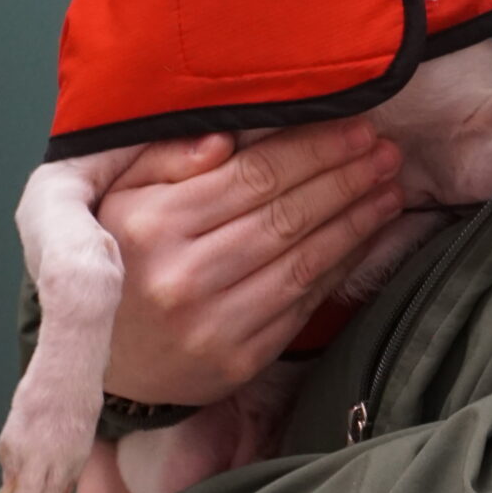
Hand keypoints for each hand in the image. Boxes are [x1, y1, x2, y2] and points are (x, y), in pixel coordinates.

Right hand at [97, 121, 403, 404]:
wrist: (101, 364)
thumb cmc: (118, 261)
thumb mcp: (119, 197)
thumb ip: (167, 159)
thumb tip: (226, 140)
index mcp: (154, 224)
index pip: (255, 176)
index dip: (314, 149)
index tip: (356, 129)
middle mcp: (184, 275)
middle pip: (287, 215)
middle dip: (346, 178)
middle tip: (387, 153)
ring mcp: (214, 324)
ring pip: (304, 260)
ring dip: (357, 220)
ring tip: (390, 189)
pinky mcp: (239, 361)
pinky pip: (304, 304)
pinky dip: (342, 267)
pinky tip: (365, 237)